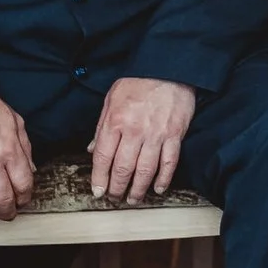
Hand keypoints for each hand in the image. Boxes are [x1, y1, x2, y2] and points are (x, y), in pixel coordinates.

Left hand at [90, 77, 197, 204]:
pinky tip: (158, 188)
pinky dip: (164, 179)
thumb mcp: (111, 99)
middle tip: (114, 197)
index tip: (98, 191)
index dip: (99, 179)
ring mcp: (156, 134)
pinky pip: (169, 162)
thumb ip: (101, 126)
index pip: (103, 157)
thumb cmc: (138, 82)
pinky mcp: (175, 134)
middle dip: (117, 188)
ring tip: (133, 199)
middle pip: (123, 169)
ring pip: (145, 170)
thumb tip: (93, 149)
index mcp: (115, 121)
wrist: (168, 67)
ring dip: (138, 189)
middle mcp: (134, 130)